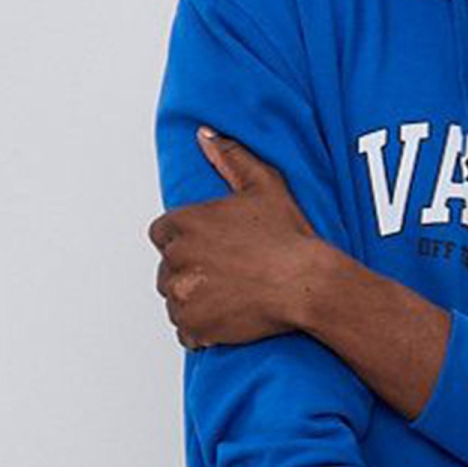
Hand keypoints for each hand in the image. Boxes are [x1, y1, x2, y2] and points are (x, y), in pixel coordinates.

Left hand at [150, 127, 325, 347]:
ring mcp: (184, 294)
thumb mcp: (263, 185)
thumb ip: (230, 158)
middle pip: (167, 269)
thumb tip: (205, 135)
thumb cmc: (289, 238)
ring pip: (175, 300)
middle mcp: (178, 258)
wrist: (306, 284)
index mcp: (185, 222)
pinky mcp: (194, 326)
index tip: (206, 251)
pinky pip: (184, 332)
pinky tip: (224, 320)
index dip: (183, 243)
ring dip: (194, 302)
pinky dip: (200, 330)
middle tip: (223, 277)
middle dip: (189, 273)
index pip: (161, 234)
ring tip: (227, 298)